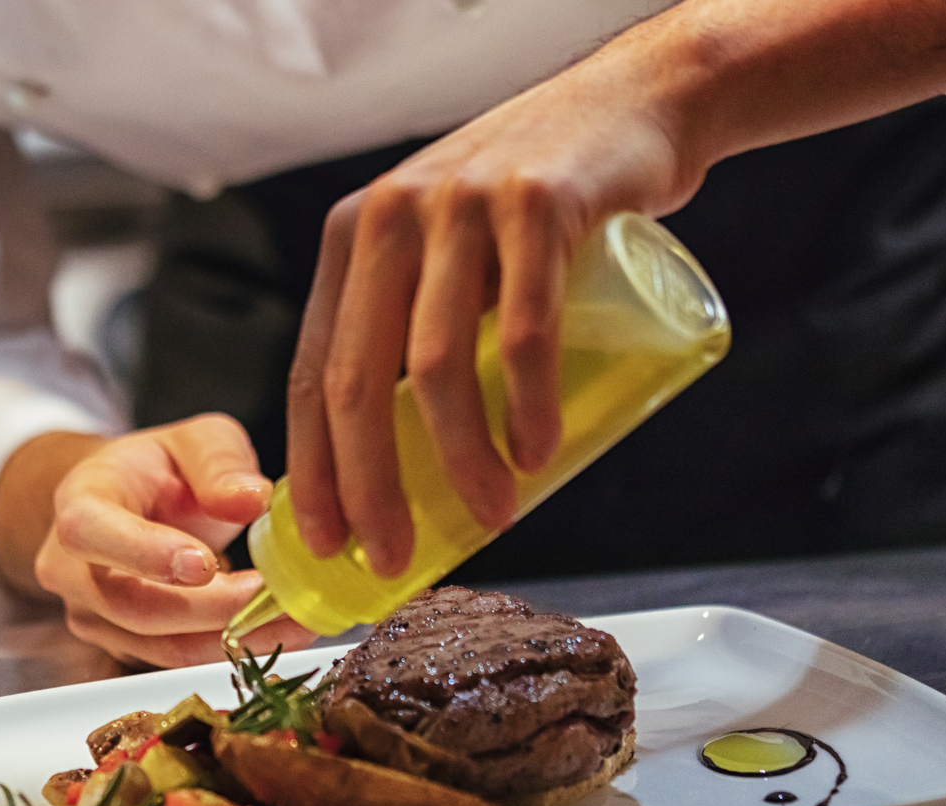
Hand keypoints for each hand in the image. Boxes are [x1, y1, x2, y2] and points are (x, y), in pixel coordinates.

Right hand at [0, 416, 314, 667]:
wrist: (125, 505)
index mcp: (79, 503)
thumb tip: (252, 499)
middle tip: (279, 598)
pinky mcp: (125, 646)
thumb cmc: (157, 469)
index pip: (91, 533)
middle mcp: (72, 570)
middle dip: (213, 610)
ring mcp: (94, 616)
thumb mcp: (195, 442)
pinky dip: (232, 647)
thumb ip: (220, 463)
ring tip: (298, 619)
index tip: (204, 564)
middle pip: (134, 607)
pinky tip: (279, 629)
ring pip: (161, 646)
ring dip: (235, 638)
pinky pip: (179, 657)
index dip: (144, 553)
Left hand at [284, 47, 700, 576]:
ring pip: (435, 366)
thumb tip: (401, 472)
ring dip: (459, 460)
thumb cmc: (536, 207)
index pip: (314, 372)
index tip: (328, 544)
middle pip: (360, 382)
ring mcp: (460, 206)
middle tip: (395, 558)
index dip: (314, 469)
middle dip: (370, 488)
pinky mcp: (537, 203)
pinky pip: (521, 330)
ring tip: (491, 516)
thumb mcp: (447, 253)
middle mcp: (391, 217)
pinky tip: (533, 454)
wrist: (632, 107)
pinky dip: (525, 405)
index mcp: (354, 240)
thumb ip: (416, 330)